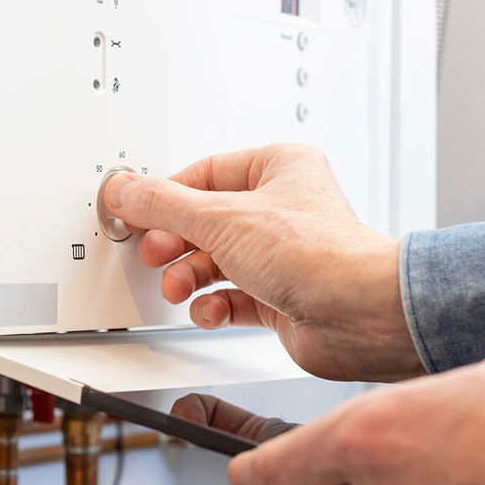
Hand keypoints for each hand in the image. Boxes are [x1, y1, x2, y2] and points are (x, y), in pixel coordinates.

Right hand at [102, 143, 421, 381]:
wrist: (359, 316)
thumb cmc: (319, 255)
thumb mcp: (221, 218)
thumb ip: (164, 204)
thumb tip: (125, 189)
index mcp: (279, 167)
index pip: (203, 175)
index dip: (166, 196)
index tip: (136, 212)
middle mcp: (283, 209)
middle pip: (205, 220)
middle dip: (175, 243)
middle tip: (156, 252)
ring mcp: (281, 255)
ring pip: (215, 261)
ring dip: (189, 277)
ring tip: (179, 287)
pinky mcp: (280, 296)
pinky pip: (231, 297)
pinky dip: (214, 306)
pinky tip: (211, 310)